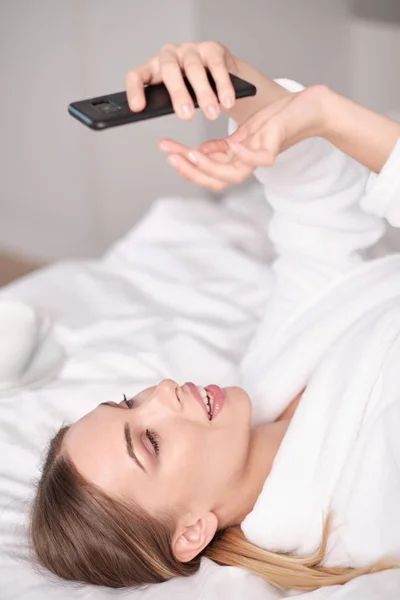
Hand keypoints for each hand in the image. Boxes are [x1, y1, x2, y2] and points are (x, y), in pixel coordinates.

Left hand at [125, 41, 238, 119]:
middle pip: (169, 71)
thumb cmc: (193, 91)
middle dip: (178, 94)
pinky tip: (227, 101)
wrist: (222, 77)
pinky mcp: (212, 49)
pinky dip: (222, 86)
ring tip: (212, 114)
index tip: (137, 109)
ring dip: (204, 93)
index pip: (137, 75)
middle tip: (186, 117)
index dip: (135, 91)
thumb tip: (168, 131)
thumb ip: (169, 106)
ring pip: (194, 70)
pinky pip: (217, 67)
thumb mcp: (178, 98)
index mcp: (154, 69)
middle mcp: (170, 55)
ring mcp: (191, 50)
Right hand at [159, 84, 330, 190]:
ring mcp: (259, 157)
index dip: (185, 165)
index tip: (167, 151)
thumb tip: (198, 152)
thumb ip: (221, 146)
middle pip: (214, 180)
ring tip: (190, 153)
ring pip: (231, 175)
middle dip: (190, 170)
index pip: (206, 171)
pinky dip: (243, 155)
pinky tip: (230, 146)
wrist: (307, 108)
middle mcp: (246, 163)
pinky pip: (257, 159)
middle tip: (171, 157)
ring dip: (209, 166)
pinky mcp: (273, 148)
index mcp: (236, 160)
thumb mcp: (242, 132)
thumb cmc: (277, 117)